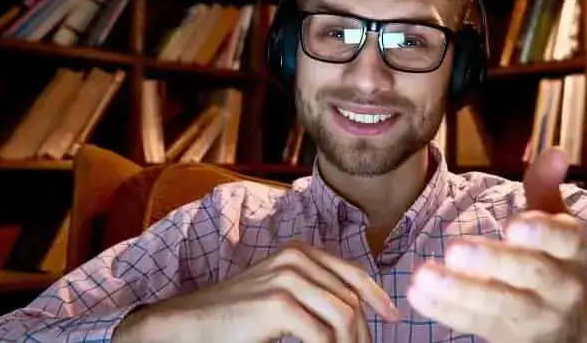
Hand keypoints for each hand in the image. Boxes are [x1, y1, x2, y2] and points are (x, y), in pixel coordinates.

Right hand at [118, 241, 400, 342]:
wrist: (192, 322)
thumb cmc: (236, 315)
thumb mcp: (279, 294)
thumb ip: (312, 292)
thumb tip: (356, 313)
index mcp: (298, 252)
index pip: (352, 273)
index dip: (378, 297)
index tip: (393, 318)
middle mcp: (295, 258)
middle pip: (351, 299)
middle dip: (363, 333)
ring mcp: (287, 279)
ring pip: (344, 316)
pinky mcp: (278, 304)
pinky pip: (323, 336)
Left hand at [408, 148, 586, 342]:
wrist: (570, 327)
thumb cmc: (551, 259)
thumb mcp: (553, 223)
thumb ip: (545, 187)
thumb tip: (555, 151)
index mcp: (572, 252)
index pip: (567, 241)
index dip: (545, 234)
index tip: (515, 224)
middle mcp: (563, 286)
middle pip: (533, 275)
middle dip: (494, 262)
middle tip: (455, 249)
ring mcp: (538, 317)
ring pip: (504, 307)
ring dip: (461, 292)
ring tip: (424, 274)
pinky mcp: (509, 337)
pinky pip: (477, 326)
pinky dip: (445, 311)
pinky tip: (417, 294)